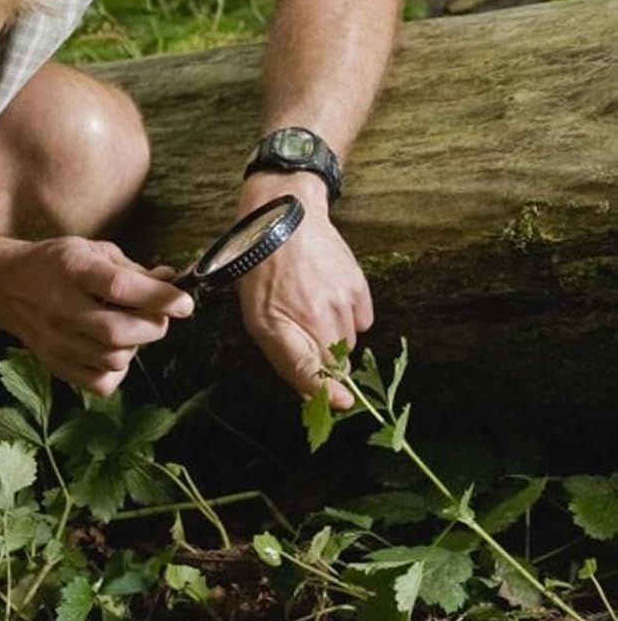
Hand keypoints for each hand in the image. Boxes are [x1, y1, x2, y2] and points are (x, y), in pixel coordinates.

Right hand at [0, 236, 193, 395]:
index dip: (160, 297)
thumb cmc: (54, 264)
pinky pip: (100, 382)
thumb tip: (171, 280)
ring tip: (128, 328)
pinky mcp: (55, 364)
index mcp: (73, 269)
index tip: (184, 302)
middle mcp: (62, 306)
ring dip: (134, 346)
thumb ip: (133, 269)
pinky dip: (117, 370)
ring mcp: (56, 340)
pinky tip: (111, 349)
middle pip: (119, 331)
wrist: (5, 285)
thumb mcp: (91, 250)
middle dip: (153, 326)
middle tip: (157, 316)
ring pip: (114, 359)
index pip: (122, 287)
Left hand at [234, 173, 372, 410]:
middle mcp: (314, 316)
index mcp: (279, 325)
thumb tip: (312, 390)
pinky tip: (330, 295)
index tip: (342, 402)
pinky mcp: (358, 287)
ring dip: (335, 336)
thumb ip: (284, 354)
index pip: (309, 372)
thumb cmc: (261, 268)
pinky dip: (351, 316)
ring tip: (312, 307)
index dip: (326, 393)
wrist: (284, 217)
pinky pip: (364, 321)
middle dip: (323, 360)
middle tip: (306, 335)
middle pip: (333, 363)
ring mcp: (340, 301)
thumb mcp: (256, 314)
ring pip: (349, 342)